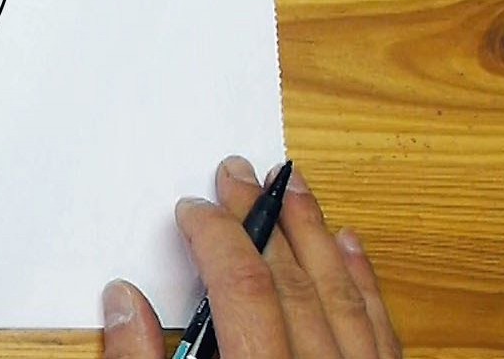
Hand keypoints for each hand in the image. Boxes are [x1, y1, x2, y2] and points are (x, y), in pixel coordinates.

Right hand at [103, 156, 400, 358]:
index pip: (243, 289)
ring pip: (340, 295)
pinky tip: (351, 245)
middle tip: (238, 175)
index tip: (194, 211)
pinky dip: (364, 282)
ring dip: (314, 233)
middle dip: (259, 220)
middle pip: (292, 281)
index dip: (217, 240)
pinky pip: (381, 327)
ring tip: (293, 187)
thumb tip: (122, 301)